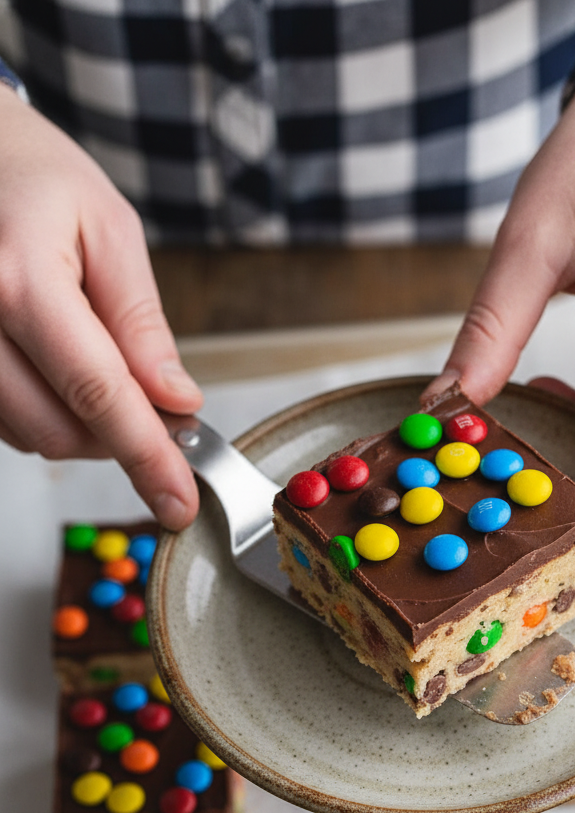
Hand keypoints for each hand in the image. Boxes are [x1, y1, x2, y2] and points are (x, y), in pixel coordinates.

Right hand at [0, 88, 201, 528]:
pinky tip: (58, 367)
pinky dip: (44, 411)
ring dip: (80, 426)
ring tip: (101, 365)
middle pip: (57, 430)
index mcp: (19, 279)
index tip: (179, 499)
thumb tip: (176, 401)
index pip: (97, 393)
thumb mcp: (108, 227)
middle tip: (157, 407)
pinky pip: (0, 419)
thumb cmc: (31, 173)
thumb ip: (141, 322)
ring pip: (27, 435)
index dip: (146, 455)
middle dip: (118, 438)